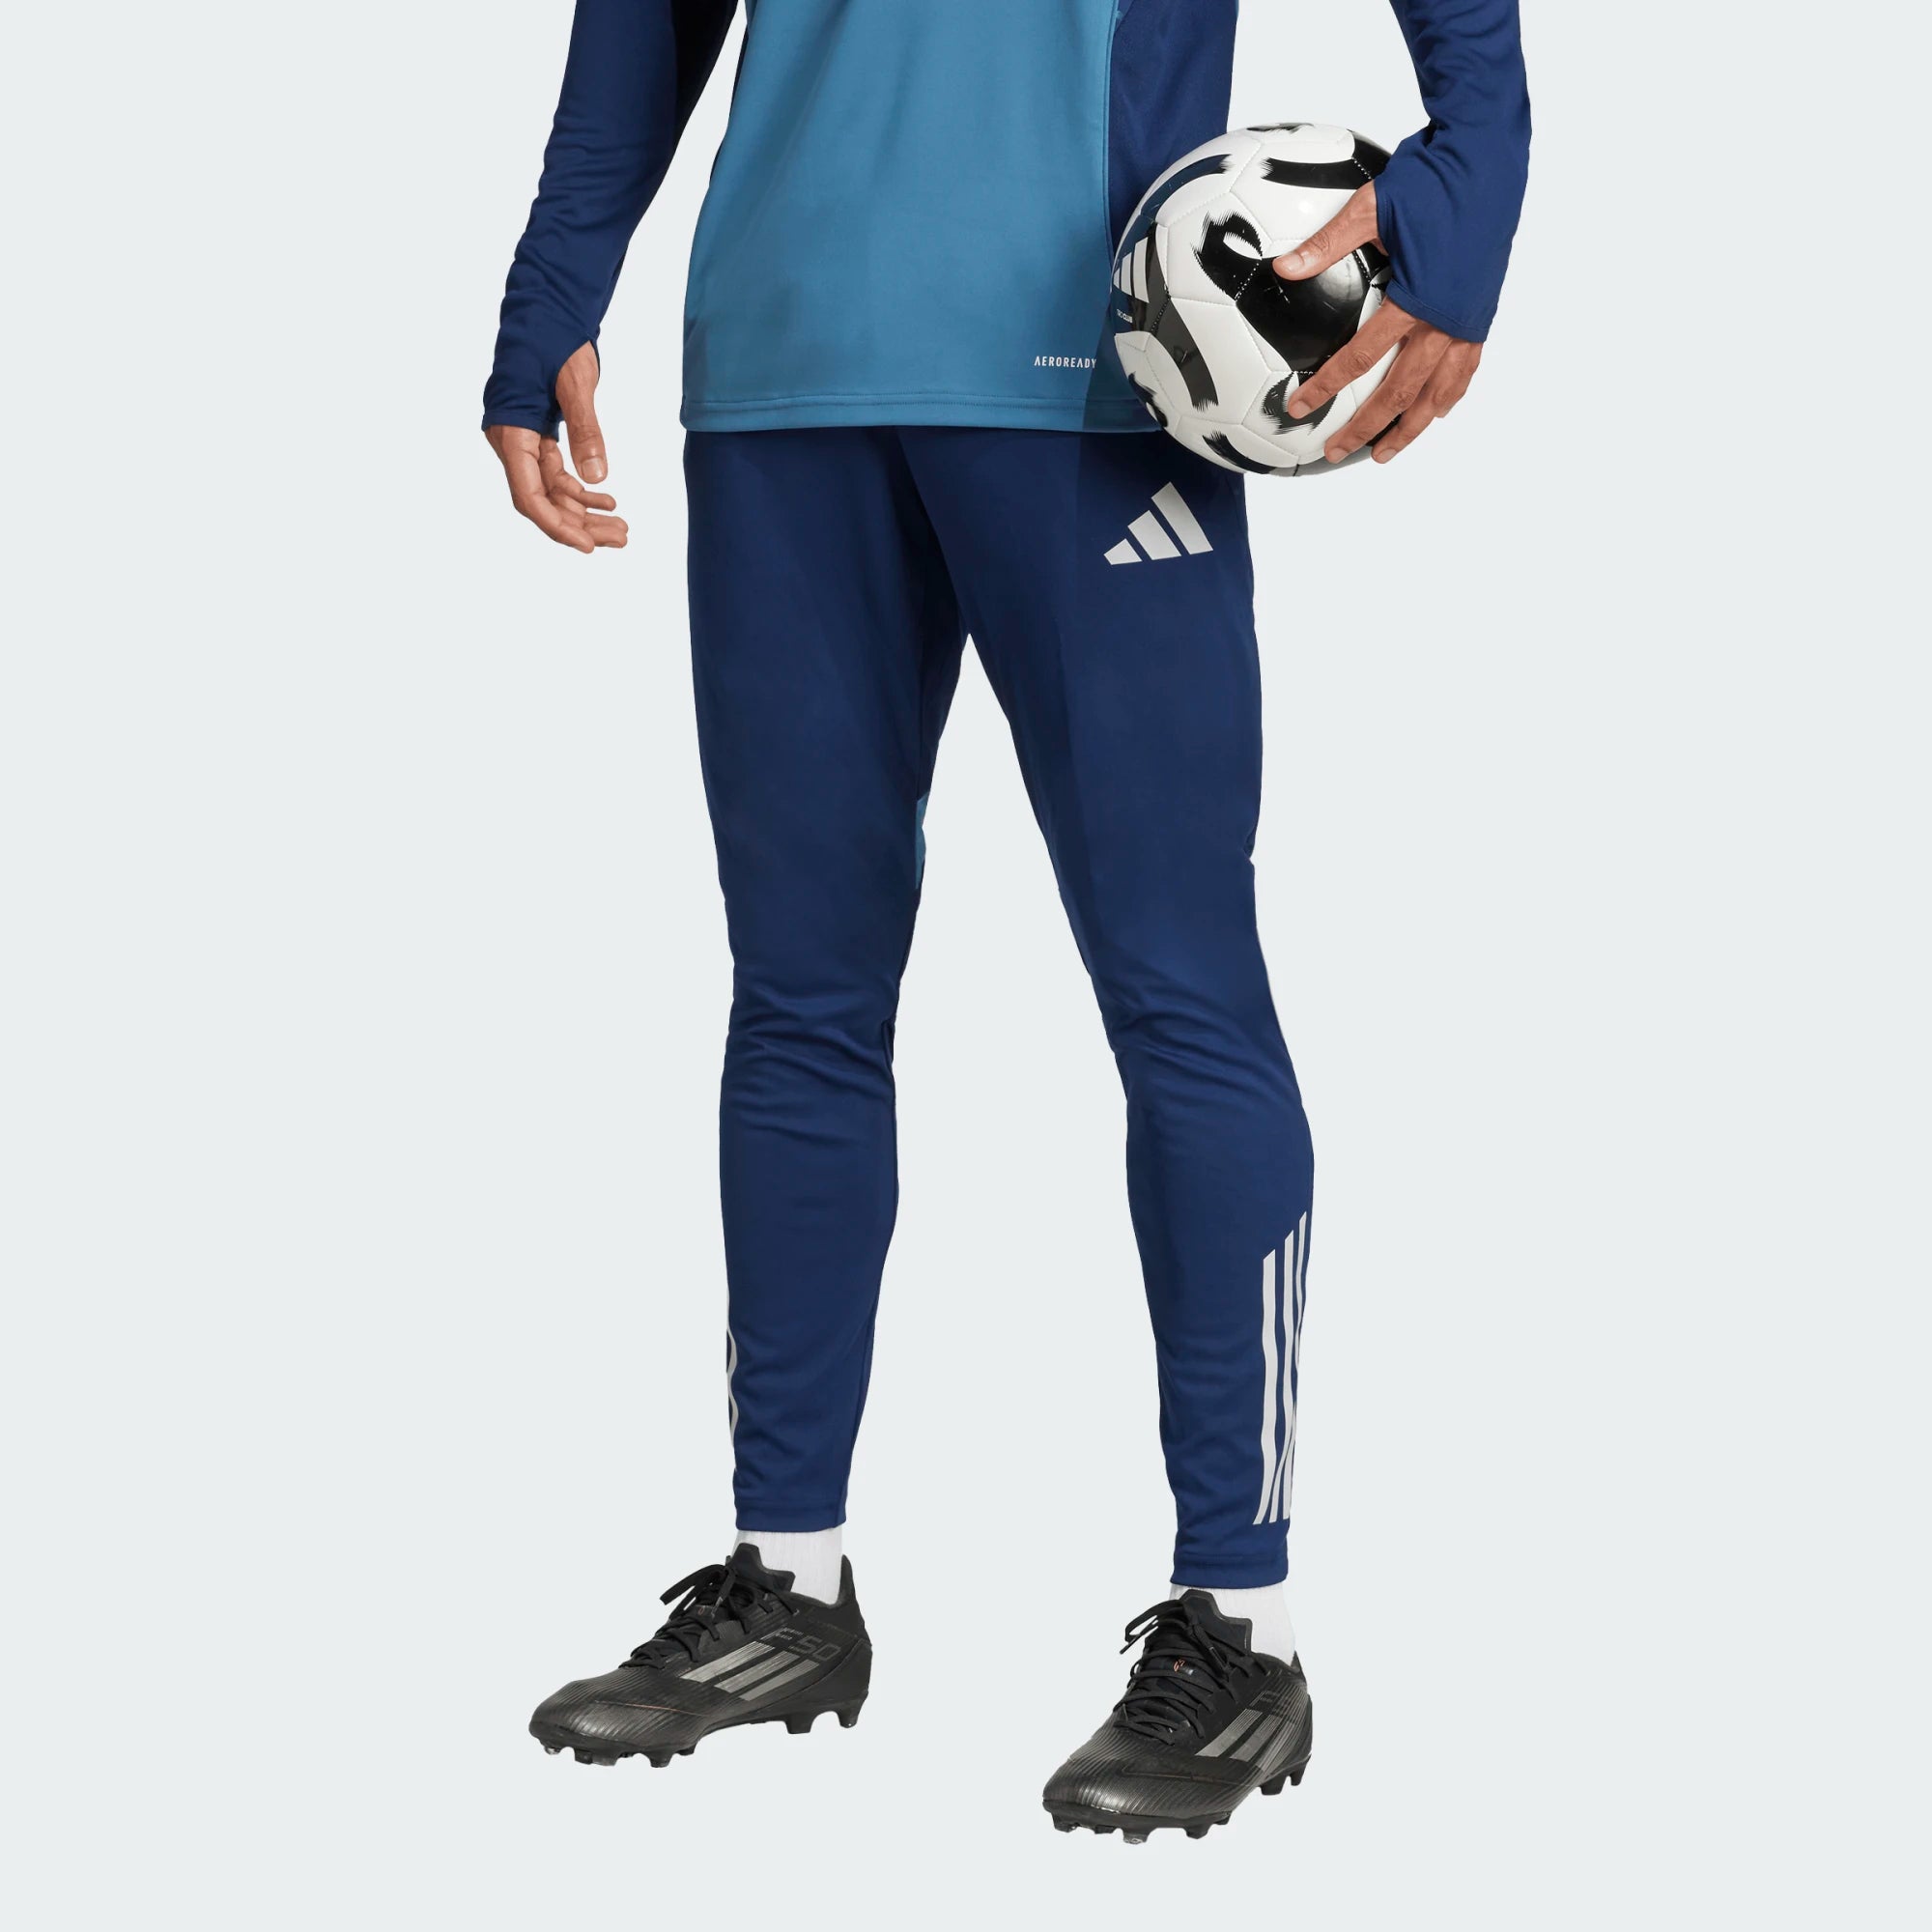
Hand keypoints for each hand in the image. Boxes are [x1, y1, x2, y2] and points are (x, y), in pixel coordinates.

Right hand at [483, 342, 627, 552]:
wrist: (545, 307)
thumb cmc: (554, 337)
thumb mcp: (575, 383)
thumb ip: (585, 430)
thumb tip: (597, 477)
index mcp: (510, 431)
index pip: (529, 495)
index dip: (557, 526)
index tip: (587, 547)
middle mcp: (511, 441)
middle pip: (543, 501)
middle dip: (580, 525)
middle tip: (621, 539)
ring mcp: (524, 441)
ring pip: (553, 492)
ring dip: (586, 513)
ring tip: (622, 529)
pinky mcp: (538, 435)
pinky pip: (558, 474)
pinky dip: (583, 490)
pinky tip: (609, 502)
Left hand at [1272, 184, 1482, 463]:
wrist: (1488, 157)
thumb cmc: (1431, 177)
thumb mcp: (1370, 205)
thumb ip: (1327, 243)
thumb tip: (1282, 268)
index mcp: (1416, 299)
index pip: (1361, 359)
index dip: (1327, 388)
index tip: (1299, 409)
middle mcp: (1446, 320)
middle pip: (1400, 391)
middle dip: (1366, 426)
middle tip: (1335, 451)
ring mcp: (1468, 320)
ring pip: (1438, 392)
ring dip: (1411, 427)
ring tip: (1385, 454)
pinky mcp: (1482, 313)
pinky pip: (1465, 369)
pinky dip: (1448, 396)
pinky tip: (1436, 413)